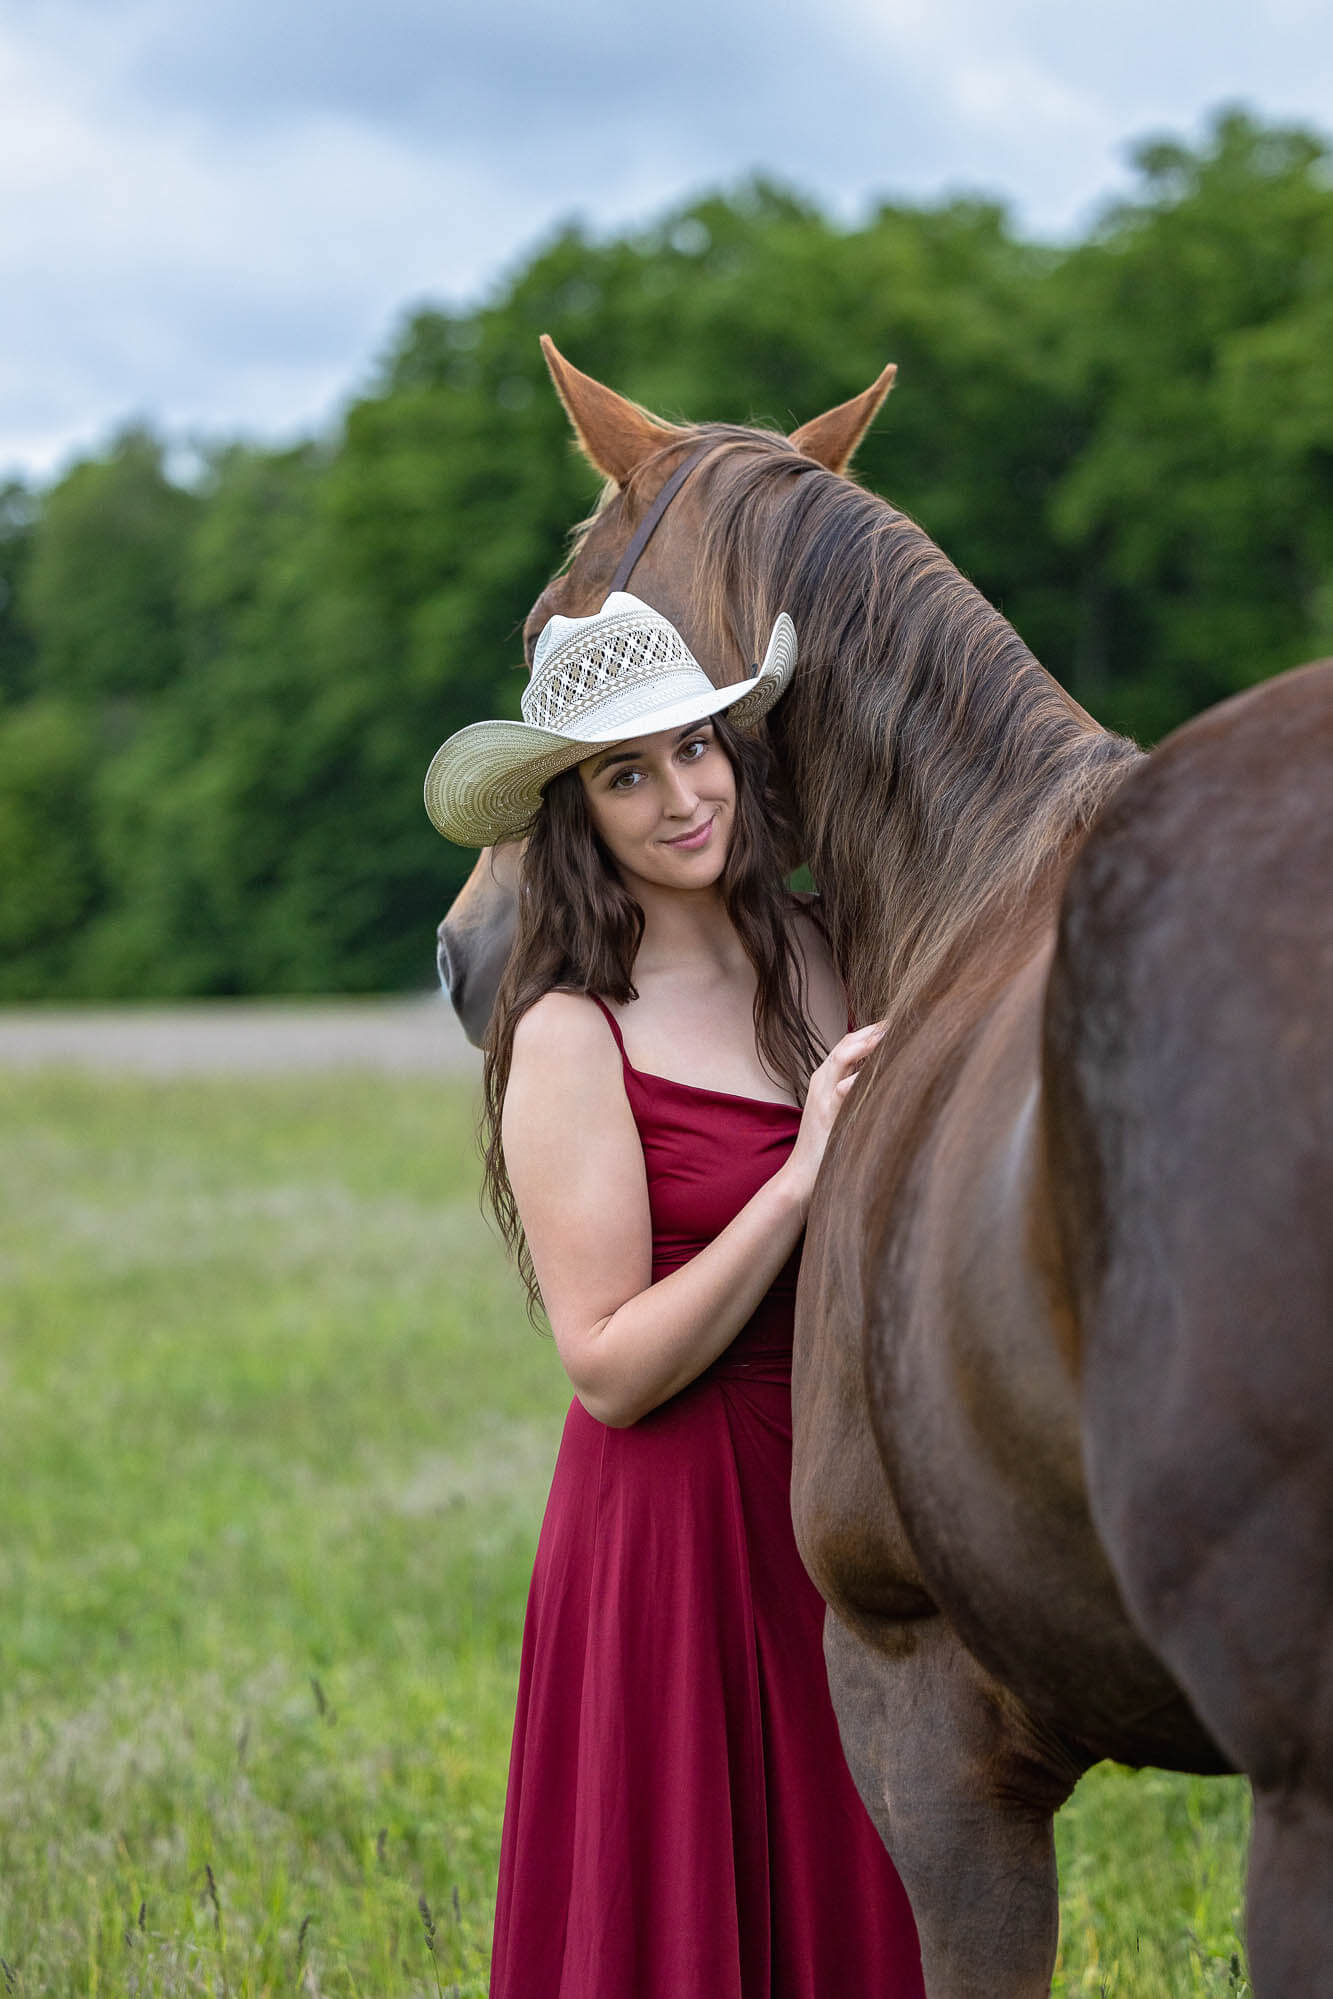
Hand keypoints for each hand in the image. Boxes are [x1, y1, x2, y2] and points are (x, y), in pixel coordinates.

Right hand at [780, 1022, 885, 1215]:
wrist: (802, 1173)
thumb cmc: (827, 1143)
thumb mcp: (842, 1110)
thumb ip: (856, 1090)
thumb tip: (884, 1077)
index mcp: (827, 1076)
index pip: (850, 1042)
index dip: (873, 1030)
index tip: (899, 1022)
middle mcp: (822, 1079)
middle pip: (847, 1042)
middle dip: (874, 1030)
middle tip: (902, 1019)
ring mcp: (822, 1094)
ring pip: (842, 1057)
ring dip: (867, 1044)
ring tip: (889, 1034)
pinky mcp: (826, 1114)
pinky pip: (842, 1090)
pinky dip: (858, 1080)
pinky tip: (874, 1075)